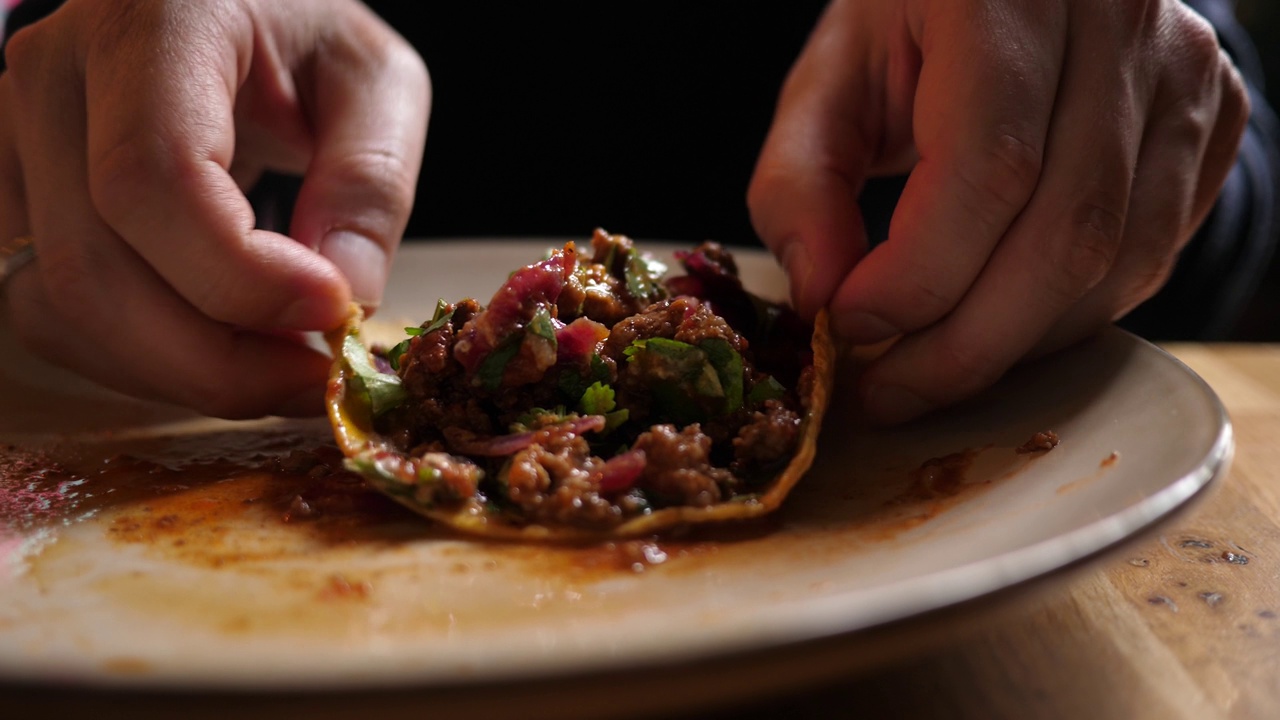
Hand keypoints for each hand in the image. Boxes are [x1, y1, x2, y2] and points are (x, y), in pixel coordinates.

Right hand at [0, 0, 429, 417]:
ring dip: (180, 371)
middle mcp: (51, 74)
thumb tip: (341, 300)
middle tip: (313, 377)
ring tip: (279, 367)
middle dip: (215, 359)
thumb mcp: (374, 81)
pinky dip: (141, 359)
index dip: (241, 276)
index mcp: (151, 21)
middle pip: (94, 268)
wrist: (221, 4)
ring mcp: (13, 138)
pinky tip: (221, 350)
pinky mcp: (14, 196)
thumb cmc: (303, 30)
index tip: (332, 315)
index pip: (154, 176)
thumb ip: (372, 181)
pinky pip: (51, 316)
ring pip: (60, 309)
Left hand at [748, 0, 1247, 424]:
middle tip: (887, 392)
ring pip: (1118, 260)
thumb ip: (798, 184)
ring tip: (930, 365)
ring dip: (1016, 343)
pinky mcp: (1214, 118)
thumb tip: (822, 298)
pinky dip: (1067, 314)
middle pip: (1067, 233)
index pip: (990, 167)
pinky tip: (999, 320)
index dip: (918, 276)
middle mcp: (1119, 19)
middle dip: (966, 345)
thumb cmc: (906, 21)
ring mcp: (1183, 72)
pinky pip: (1151, 255)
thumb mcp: (825, 83)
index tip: (849, 327)